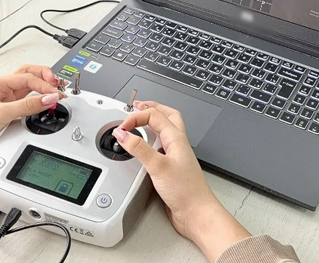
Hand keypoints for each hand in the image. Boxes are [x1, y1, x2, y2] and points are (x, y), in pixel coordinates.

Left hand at [0, 65, 65, 143]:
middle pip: (28, 74)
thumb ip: (27, 106)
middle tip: (57, 85)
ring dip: (41, 86)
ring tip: (54, 90)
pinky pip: (27, 100)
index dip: (43, 85)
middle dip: (44, 77)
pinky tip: (43, 102)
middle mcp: (2, 88)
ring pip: (28, 87)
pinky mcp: (8, 110)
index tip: (55, 95)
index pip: (27, 78)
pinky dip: (37, 99)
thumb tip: (48, 98)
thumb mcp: (3, 114)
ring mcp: (6, 99)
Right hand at [113, 101, 250, 262]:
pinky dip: (152, 139)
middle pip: (167, 115)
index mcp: (176, 138)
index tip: (122, 127)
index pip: (155, 115)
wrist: (196, 213)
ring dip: (154, 121)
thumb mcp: (158, 166)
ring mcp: (176, 154)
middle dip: (151, 108)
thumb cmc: (185, 191)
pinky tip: (146, 146)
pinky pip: (162, 145)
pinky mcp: (172, 166)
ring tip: (141, 119)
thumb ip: (139, 148)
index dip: (136, 117)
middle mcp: (177, 143)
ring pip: (166, 129)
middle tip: (137, 106)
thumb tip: (123, 134)